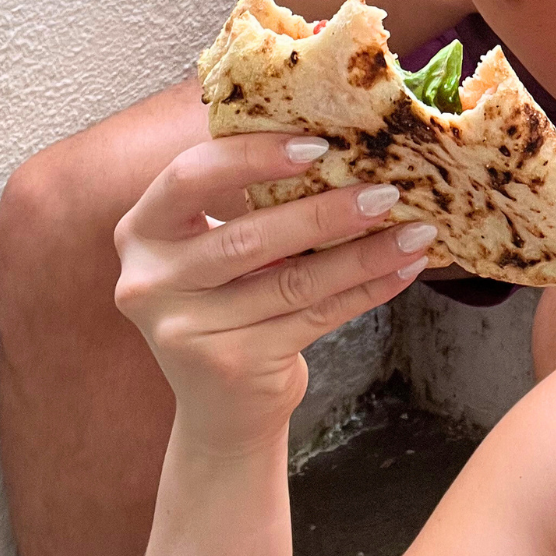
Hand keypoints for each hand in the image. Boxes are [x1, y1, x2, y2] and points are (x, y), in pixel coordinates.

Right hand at [113, 134, 435, 451]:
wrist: (222, 410)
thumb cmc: (227, 307)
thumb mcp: (215, 253)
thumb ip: (247, 205)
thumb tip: (340, 149)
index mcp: (141, 233)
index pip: (189, 176)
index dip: (252, 157)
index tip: (318, 145)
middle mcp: (150, 282)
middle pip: (249, 237)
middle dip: (326, 212)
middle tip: (385, 194)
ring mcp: (188, 331)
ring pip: (293, 281)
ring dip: (364, 254)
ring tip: (415, 232)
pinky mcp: (235, 365)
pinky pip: (317, 317)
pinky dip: (367, 290)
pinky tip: (404, 269)